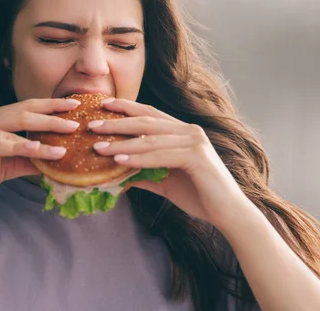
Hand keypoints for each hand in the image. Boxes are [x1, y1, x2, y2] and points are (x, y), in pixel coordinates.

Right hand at [0, 98, 81, 208]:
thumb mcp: (8, 165)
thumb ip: (29, 159)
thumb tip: (58, 159)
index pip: (26, 107)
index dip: (50, 105)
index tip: (74, 104)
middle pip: (24, 110)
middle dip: (53, 112)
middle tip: (77, 117)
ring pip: (16, 125)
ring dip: (45, 128)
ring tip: (69, 133)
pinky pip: (0, 144)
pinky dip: (22, 147)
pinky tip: (41, 150)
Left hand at [89, 98, 245, 227]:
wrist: (228, 214)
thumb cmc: (199, 196)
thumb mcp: (166, 182)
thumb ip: (145, 174)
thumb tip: (117, 176)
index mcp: (183, 132)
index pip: (150, 115)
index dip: (126, 108)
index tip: (103, 105)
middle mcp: (190, 131)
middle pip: (147, 122)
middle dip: (117, 122)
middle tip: (91, 124)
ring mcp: (194, 142)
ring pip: (151, 139)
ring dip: (122, 143)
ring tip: (98, 146)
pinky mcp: (197, 157)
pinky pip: (161, 156)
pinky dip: (139, 158)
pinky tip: (120, 160)